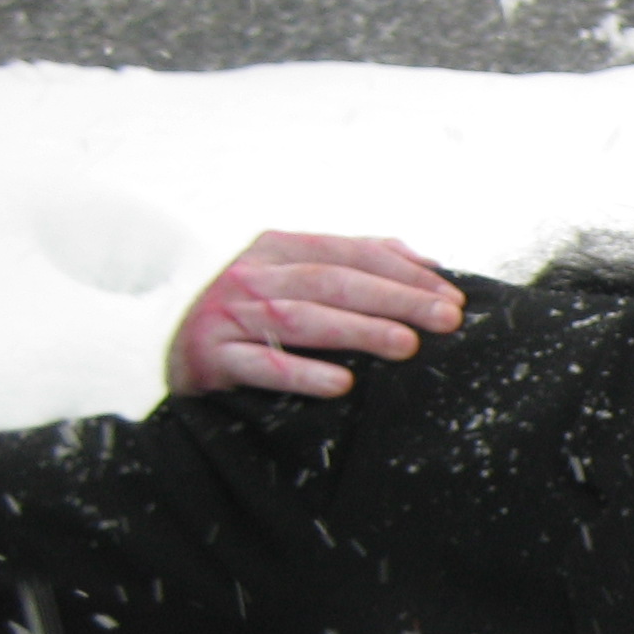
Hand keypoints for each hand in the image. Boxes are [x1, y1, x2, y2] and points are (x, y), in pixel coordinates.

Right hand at [165, 233, 463, 396]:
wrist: (182, 361)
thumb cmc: (254, 322)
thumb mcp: (295, 280)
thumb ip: (352, 263)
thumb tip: (424, 260)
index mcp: (276, 249)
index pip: (349, 252)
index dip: (403, 271)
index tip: (451, 295)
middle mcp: (251, 275)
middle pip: (332, 281)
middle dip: (395, 298)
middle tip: (445, 319)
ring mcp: (227, 315)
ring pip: (301, 317)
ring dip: (358, 330)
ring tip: (406, 345)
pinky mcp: (210, 357)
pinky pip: (262, 365)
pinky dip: (304, 373)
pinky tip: (344, 384)